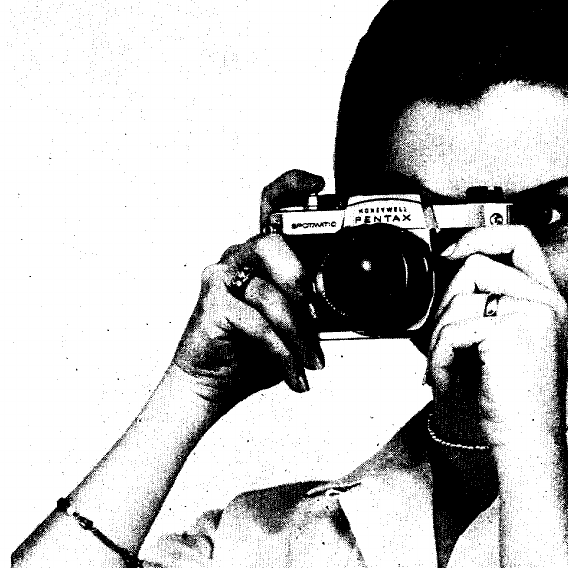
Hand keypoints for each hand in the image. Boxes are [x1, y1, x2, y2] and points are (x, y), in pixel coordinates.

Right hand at [171, 170, 325, 409]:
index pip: (272, 205)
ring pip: (269, 292)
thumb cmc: (252, 351)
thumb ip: (316, 310)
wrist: (213, 383)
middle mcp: (240, 257)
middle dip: (302, 281)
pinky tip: (296, 376)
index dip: (292, 186)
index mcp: (263, 255)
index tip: (319, 184)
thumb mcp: (296, 328)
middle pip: (272, 245)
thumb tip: (355, 313)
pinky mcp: (212, 304)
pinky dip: (283, 353)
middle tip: (318, 316)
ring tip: (312, 361)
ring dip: (299, 333)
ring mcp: (222, 278)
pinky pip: (257, 323)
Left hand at [426, 225, 567, 446]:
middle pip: (476, 265)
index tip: (450, 252)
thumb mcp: (496, 347)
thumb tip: (439, 278)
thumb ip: (480, 309)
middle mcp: (545, 302)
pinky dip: (439, 359)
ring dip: (439, 337)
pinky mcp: (511, 329)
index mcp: (546, 303)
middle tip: (442, 343)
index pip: (519, 239)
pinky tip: (449, 382)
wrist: (525, 443)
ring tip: (447, 370)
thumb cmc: (509, 407)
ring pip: (459, 298)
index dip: (480, 236)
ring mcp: (531, 313)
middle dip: (445, 303)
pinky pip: (452, 329)